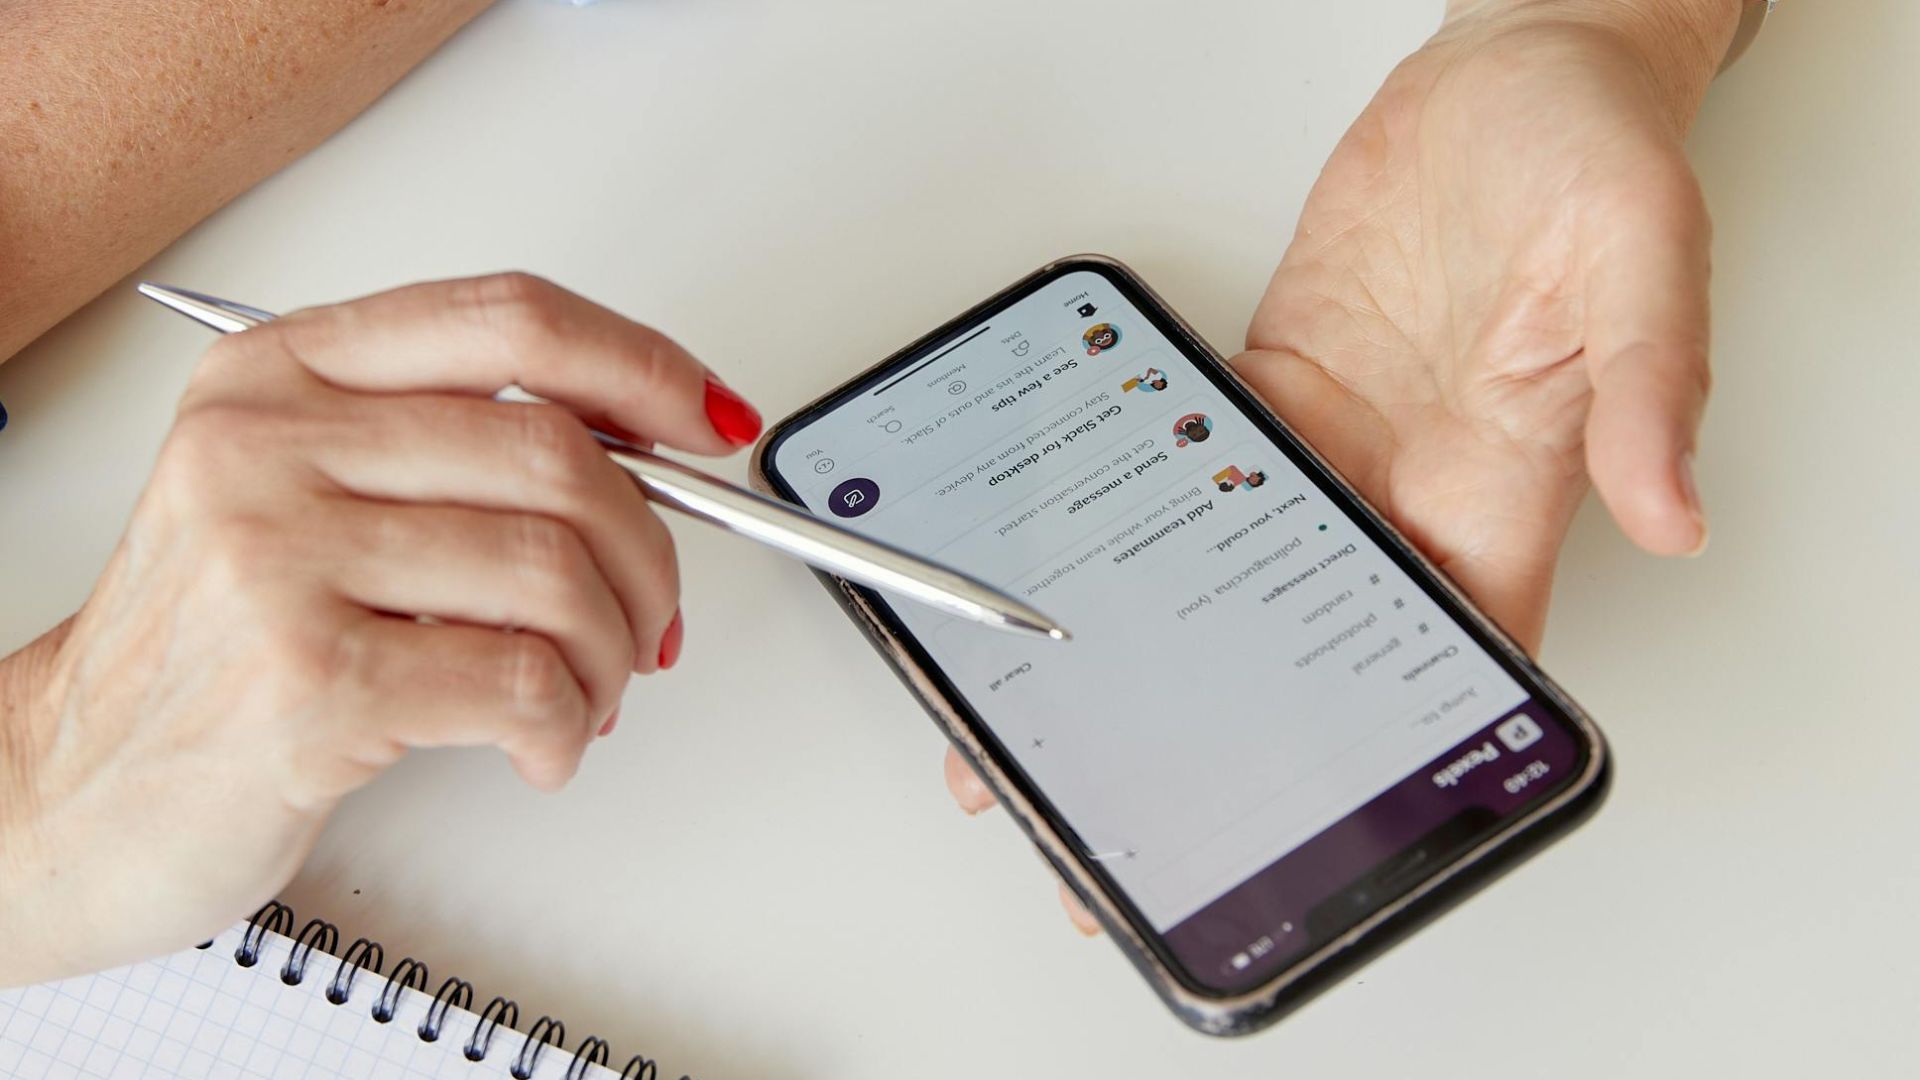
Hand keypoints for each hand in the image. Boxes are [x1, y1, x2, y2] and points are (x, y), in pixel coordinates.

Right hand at [0, 274, 762, 984]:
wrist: (67, 789)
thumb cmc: (208, 650)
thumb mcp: (298, 500)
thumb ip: (444, 450)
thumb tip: (643, 450)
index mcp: (278, 375)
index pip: (511, 319)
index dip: (641, 366)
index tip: (708, 421)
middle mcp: (268, 447)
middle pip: (558, 454)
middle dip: (649, 550)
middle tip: (648, 614)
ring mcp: (280, 561)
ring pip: (557, 573)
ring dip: (613, 653)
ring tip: (588, 693)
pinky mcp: (308, 684)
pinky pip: (524, 683)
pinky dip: (570, 727)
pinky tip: (543, 746)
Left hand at [942, 0, 1739, 932]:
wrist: (1513, 73)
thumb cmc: (1590, 153)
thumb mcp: (1639, 256)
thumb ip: (1645, 384)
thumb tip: (1672, 510)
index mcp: (1504, 491)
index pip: (1446, 661)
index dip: (1382, 760)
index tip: (1304, 836)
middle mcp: (1410, 491)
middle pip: (1307, 652)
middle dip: (1220, 740)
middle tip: (1122, 822)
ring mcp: (1339, 447)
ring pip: (1233, 581)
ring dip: (1151, 648)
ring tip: (1053, 717)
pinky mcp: (1280, 390)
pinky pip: (1199, 473)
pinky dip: (1137, 523)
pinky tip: (1074, 570)